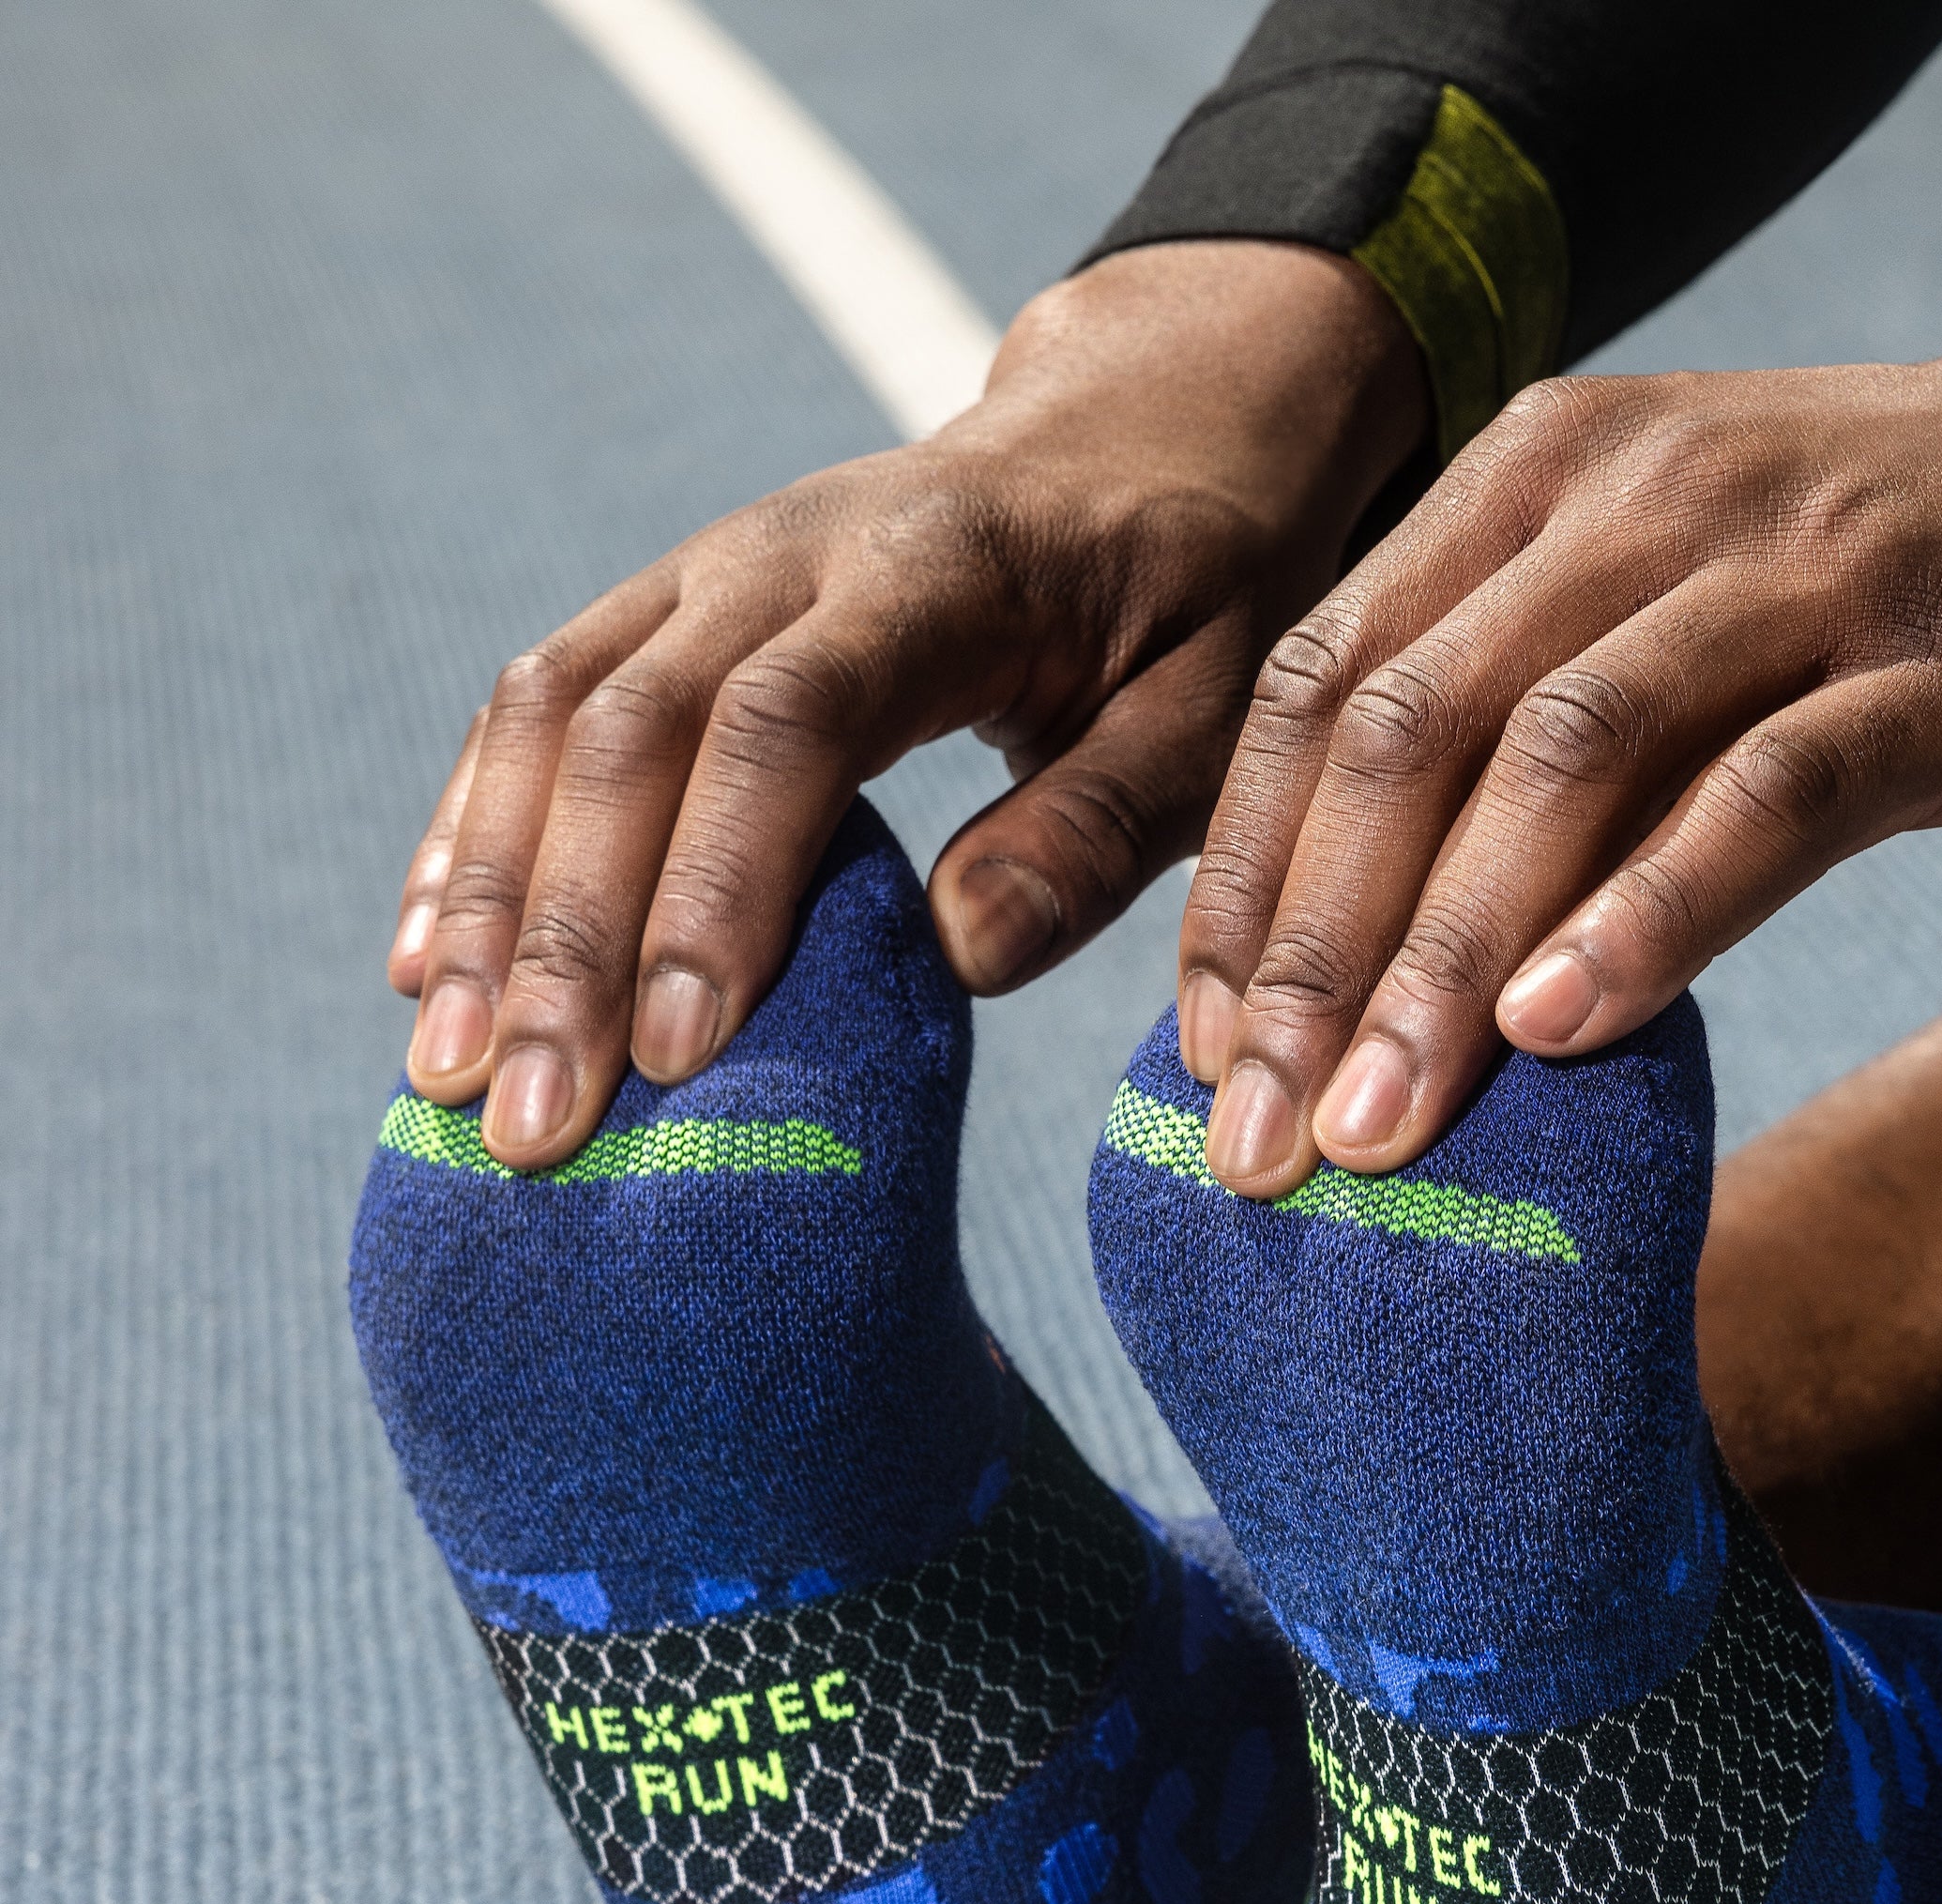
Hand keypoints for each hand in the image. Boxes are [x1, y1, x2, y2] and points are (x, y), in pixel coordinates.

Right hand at [389, 240, 1423, 1167]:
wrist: (1136, 438)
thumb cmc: (1191, 602)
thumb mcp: (1210, 715)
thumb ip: (1097, 828)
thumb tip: (958, 958)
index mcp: (932, 569)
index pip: (785, 721)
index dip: (719, 886)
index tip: (680, 1056)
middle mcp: (783, 552)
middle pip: (632, 733)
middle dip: (567, 938)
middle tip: (530, 1121)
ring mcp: (705, 573)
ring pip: (551, 718)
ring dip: (489, 899)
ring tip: (443, 1068)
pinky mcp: (667, 610)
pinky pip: (536, 711)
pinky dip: (472, 834)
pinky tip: (426, 959)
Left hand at [1176, 324, 1941, 1195]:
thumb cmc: (1855, 585)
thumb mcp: (1649, 600)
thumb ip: (1506, 721)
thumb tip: (1342, 961)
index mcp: (1534, 476)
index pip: (1324, 681)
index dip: (1247, 881)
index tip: (1207, 1054)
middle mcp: (1640, 496)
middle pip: (1416, 729)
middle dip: (1318, 955)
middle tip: (1261, 1141)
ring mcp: (1798, 564)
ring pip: (1569, 759)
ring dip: (1451, 961)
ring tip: (1384, 1129)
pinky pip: (1771, 791)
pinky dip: (1653, 912)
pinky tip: (1564, 1028)